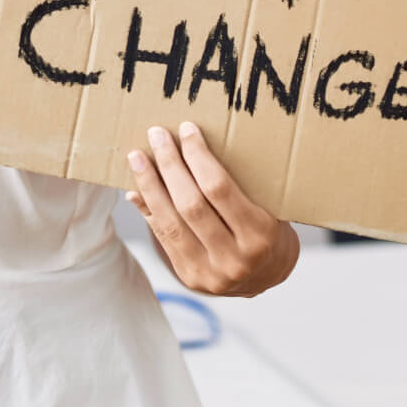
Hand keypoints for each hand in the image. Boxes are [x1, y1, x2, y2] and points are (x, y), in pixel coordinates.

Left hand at [126, 122, 298, 296]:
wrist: (268, 275)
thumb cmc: (269, 228)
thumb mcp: (267, 204)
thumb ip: (236, 184)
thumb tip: (190, 149)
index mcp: (260, 235)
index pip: (218, 189)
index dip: (198, 156)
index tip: (186, 129)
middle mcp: (235, 258)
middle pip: (190, 204)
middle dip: (170, 165)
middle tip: (157, 134)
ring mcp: (210, 273)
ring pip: (170, 223)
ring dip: (149, 185)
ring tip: (137, 157)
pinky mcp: (190, 277)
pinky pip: (163, 238)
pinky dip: (148, 210)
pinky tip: (136, 189)